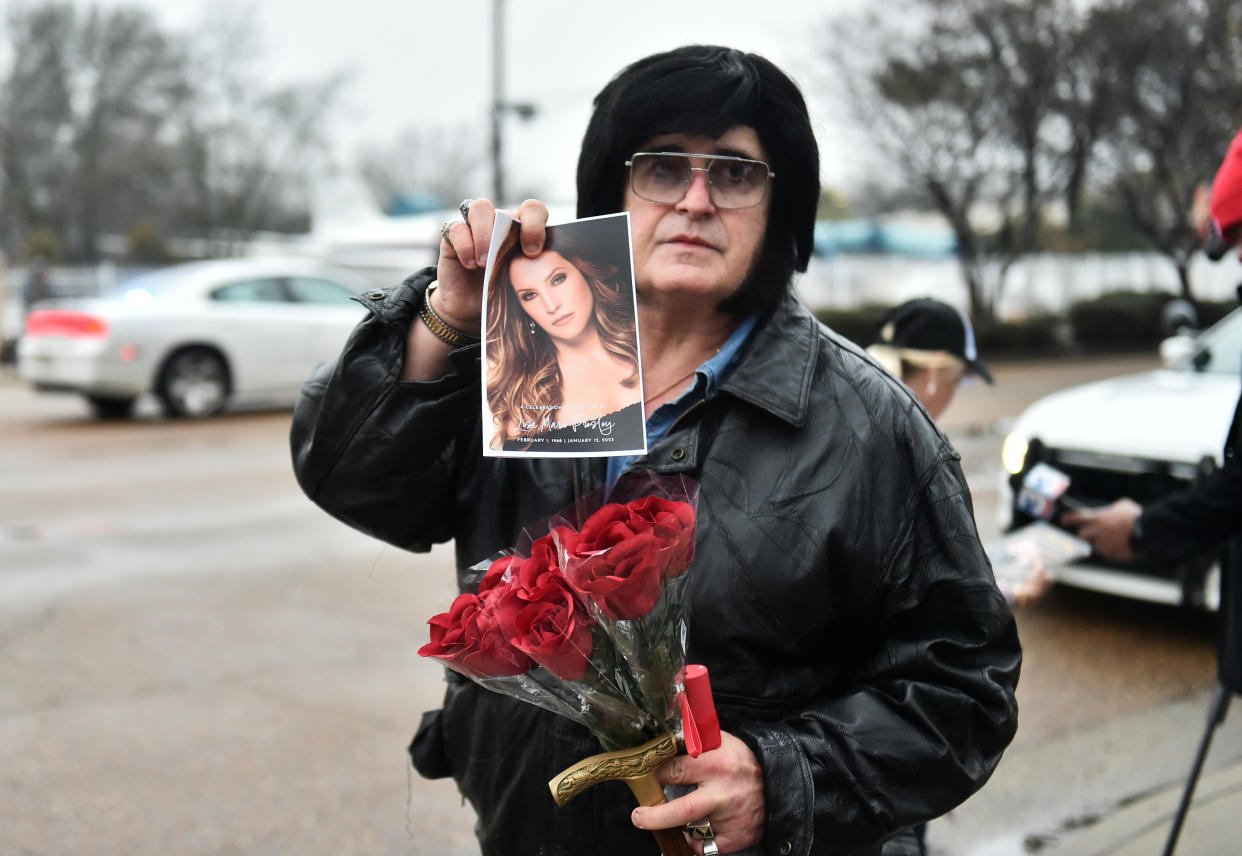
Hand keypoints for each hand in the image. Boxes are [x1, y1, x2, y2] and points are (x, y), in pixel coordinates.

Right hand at [434, 198, 549, 331]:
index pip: (532, 210)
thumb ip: (530, 268)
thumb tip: (542, 267)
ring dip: (484, 234)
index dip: (535, 224)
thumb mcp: (519, 281)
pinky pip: (456, 228)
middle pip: (505, 209)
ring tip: (484, 262)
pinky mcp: (452, 237)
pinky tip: (469, 264)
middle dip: (509, 229)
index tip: (533, 251)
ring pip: (479, 208)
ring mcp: (475, 227)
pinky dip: (464, 245)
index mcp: (519, 230)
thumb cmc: (500, 292)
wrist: (470, 307)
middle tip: (507, 255)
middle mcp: (498, 223)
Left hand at [631, 732, 764, 854]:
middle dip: (654, 817)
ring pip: (693, 830)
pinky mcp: (737, 837)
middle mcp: (723, 793)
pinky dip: (697, 841)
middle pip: (681, 811)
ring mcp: (730, 818)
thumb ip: (692, 740)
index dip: (656, 776)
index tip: (647, 778)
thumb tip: (662, 737)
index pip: (675, 771)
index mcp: (716, 764)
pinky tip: (697, 830)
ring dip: (680, 827)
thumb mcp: (720, 740)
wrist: (778, 782)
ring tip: (675, 818)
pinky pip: (707, 846)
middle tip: (639, 817)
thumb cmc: (742, 759)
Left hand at [1062, 498, 1141, 560]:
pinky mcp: (1111, 555)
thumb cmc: (1136, 516)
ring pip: (1097, 545)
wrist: (1148, 532)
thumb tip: (1110, 513)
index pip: (1076, 518)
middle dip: (1087, 533)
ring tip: (1116, 538)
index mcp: (1096, 518)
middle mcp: (1096, 532)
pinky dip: (1113, 551)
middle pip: (1082, 535)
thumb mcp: (1122, 506)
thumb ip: (1110, 510)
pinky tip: (1122, 545)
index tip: (1064, 520)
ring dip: (1102, 542)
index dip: (1069, 519)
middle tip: (1095, 532)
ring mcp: (1103, 545)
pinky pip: (1108, 554)